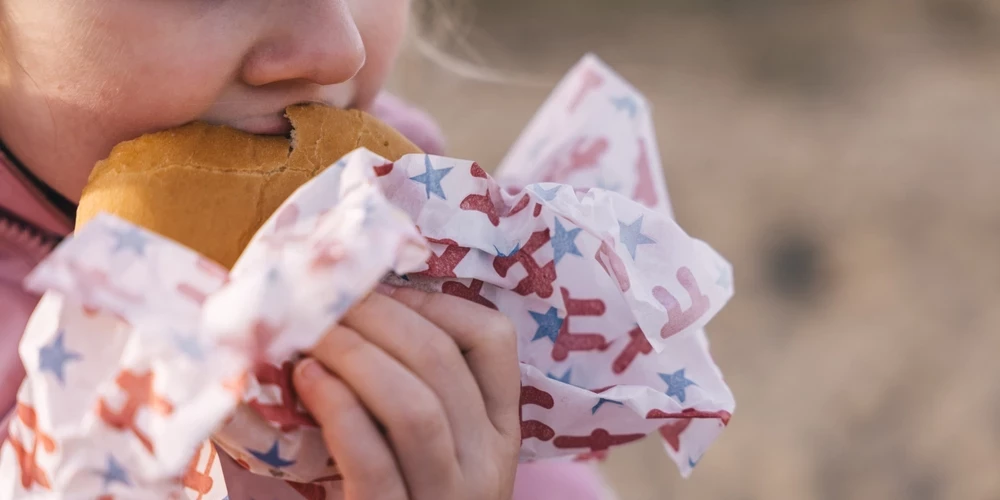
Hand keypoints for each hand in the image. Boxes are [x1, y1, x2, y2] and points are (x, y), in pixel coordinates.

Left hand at [292, 286, 520, 499]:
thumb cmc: (408, 498)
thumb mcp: (438, 449)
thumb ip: (421, 393)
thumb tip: (360, 310)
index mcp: (501, 432)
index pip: (494, 341)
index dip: (435, 300)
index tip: (381, 290)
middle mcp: (487, 462)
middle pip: (442, 362)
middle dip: (376, 315)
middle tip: (324, 297)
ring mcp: (448, 498)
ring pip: (414, 406)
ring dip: (354, 354)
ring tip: (310, 334)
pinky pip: (373, 460)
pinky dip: (339, 409)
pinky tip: (307, 380)